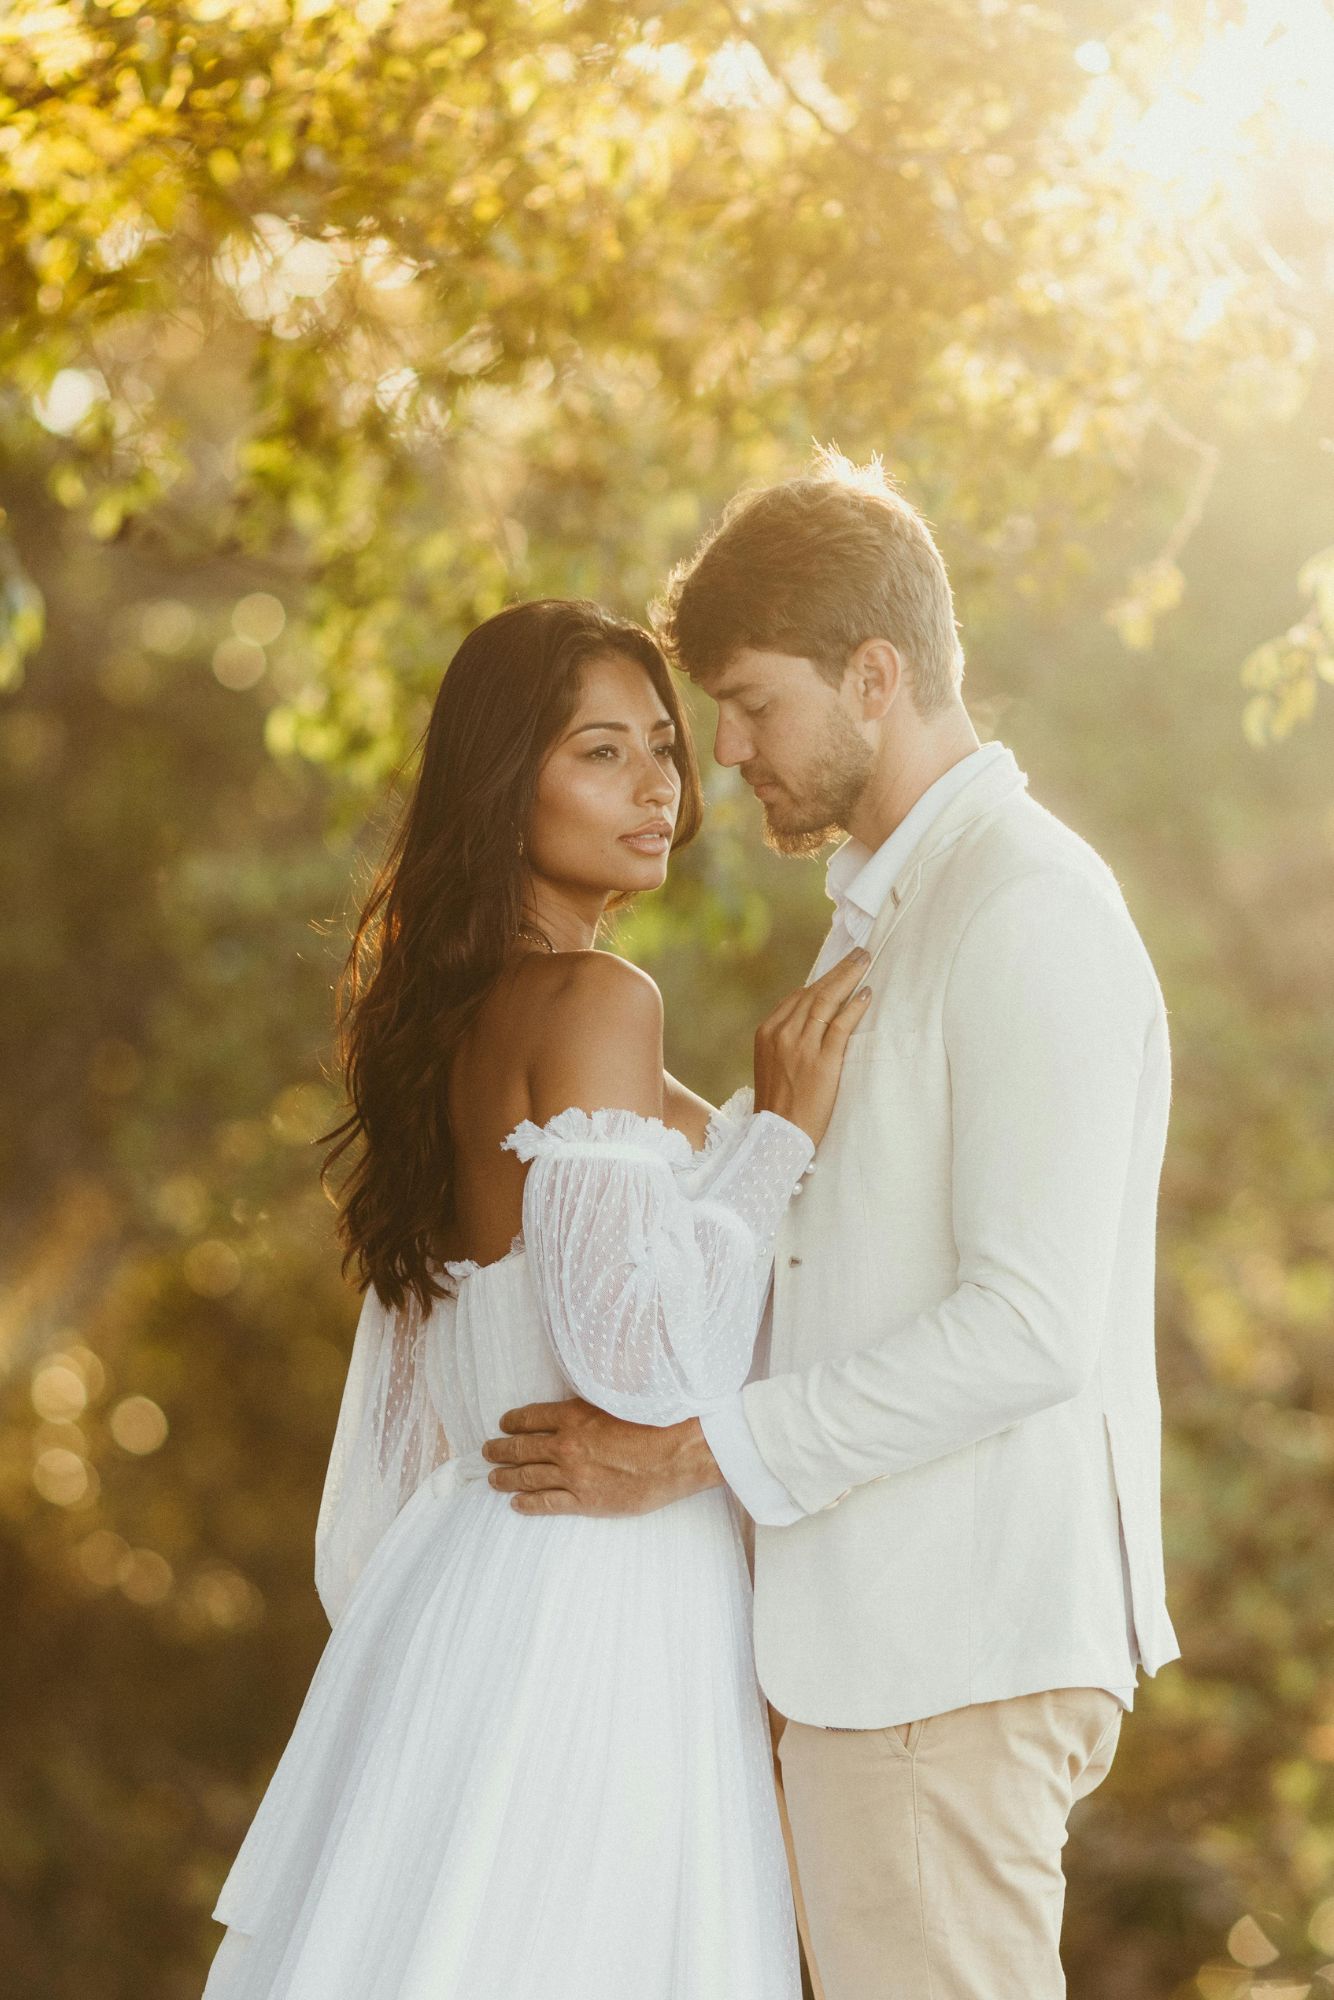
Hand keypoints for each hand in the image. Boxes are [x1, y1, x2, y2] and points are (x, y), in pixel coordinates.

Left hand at [480, 1398, 723, 1515]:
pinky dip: (528, 1503)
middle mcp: (566, 1444)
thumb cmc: (656, 1421)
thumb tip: (576, 1402)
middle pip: (522, 1447)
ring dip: (506, 1477)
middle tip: (487, 1451)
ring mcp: (573, 1475)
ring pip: (528, 1476)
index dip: (513, 1421)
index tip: (503, 1423)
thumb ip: (590, 1403)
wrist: (678, 1453)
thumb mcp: (617, 1398)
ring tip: (493, 1479)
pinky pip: (547, 1503)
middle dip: (500, 1449)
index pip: (531, 1417)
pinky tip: (516, 1504)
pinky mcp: (585, 1501)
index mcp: (574, 1415)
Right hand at [753, 947, 871, 1145]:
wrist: (776, 1135)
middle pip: (814, 992)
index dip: (822, 980)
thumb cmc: (779, 1105)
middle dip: (838, 970)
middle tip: (859, 954)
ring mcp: (801, 1046)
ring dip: (848, 978)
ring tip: (865, 963)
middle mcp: (782, 1033)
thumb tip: (811, 1021)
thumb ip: (787, 1041)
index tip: (838, 969)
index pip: (798, 996)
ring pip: (827, 1001)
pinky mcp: (821, 1062)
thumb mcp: (773, 1065)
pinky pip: (840, 1026)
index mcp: (767, 1032)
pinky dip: (854, 1007)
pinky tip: (866, 994)